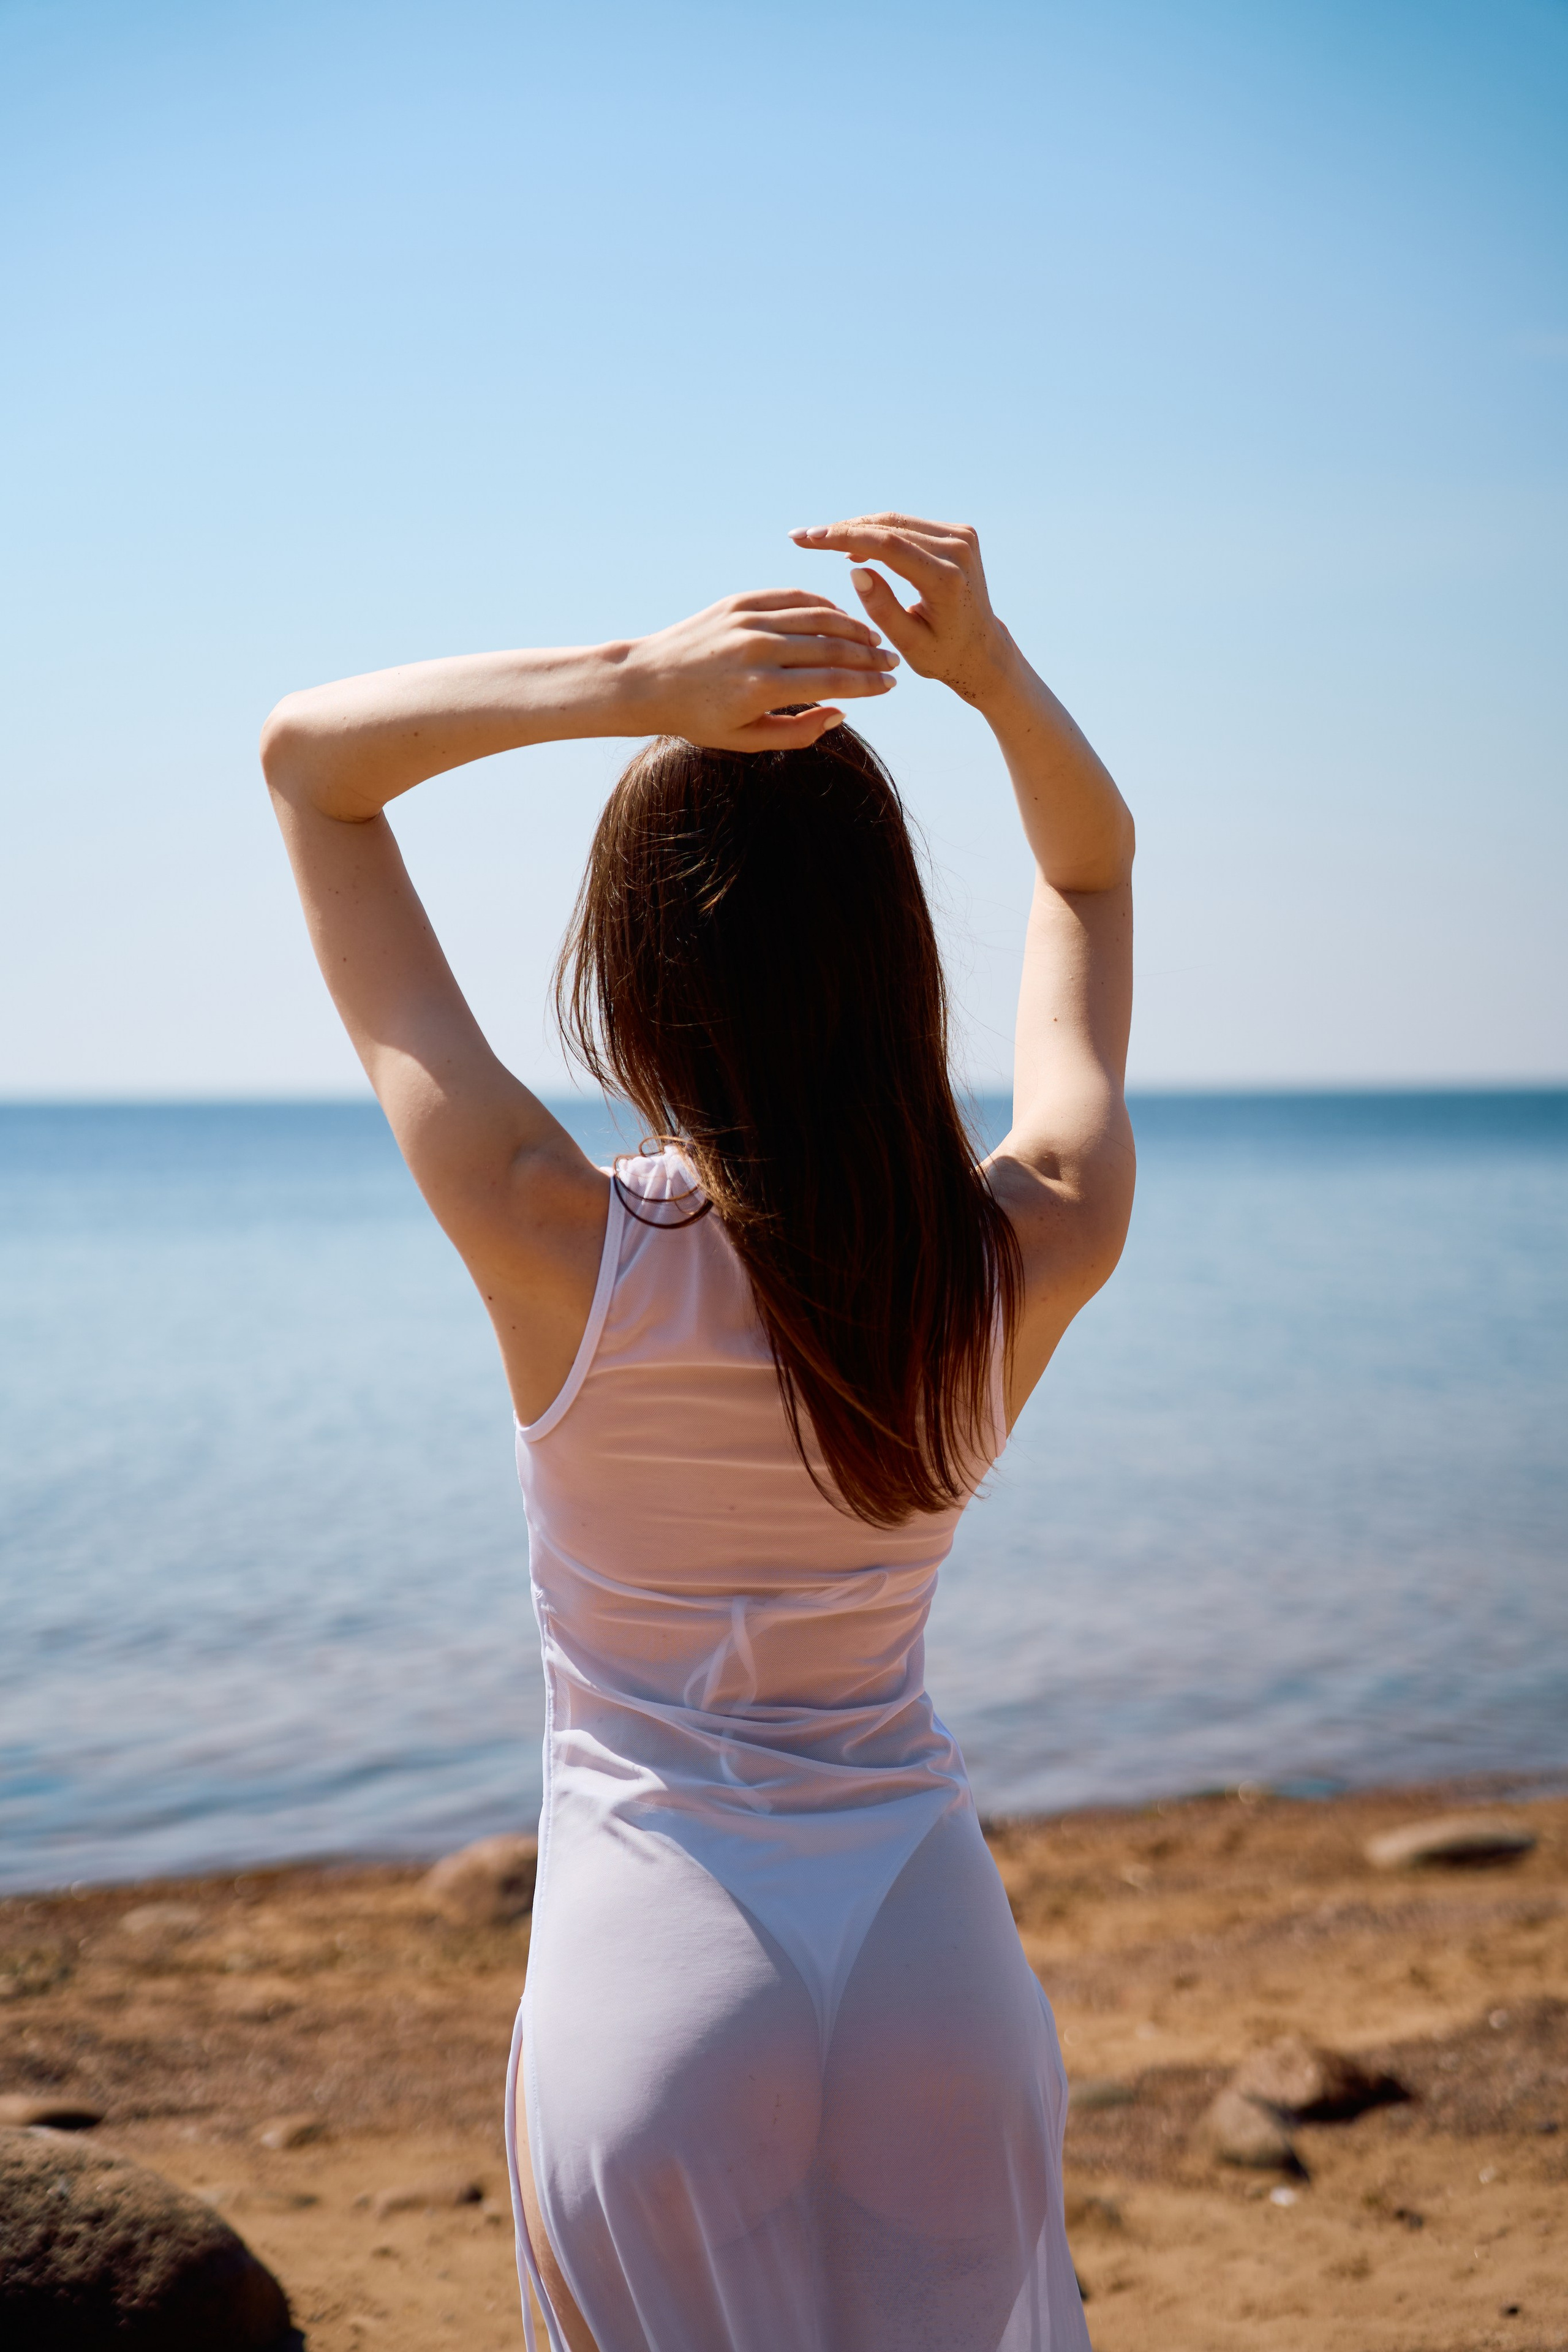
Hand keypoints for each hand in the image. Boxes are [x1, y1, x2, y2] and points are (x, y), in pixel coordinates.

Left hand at [618, 589, 897, 750]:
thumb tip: (842, 712)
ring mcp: (748, 621)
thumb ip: (798, 732)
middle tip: (893, 662)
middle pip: (832, 648)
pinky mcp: (739, 602)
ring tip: (873, 641)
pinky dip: (821, 606)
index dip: (868, 684)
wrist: (648, 680)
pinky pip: (792, 598)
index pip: (832, 682)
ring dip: (852, 628)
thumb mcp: (746, 739)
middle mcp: (758, 649)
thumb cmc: (699, 718)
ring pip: (817, 617)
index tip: (891, 686)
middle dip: (869, 656)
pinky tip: (839, 617)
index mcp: (760, 689)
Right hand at [789, 514, 1015, 708]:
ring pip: (896, 523)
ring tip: (820, 542)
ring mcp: (962, 537)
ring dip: (857, 530)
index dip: (844, 538)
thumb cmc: (943, 655)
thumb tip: (855, 569)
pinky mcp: (959, 533)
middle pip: (889, 528)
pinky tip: (854, 548)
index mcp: (947, 579)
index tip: (808, 539)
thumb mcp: (909, 644)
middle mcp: (959, 549)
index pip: (888, 546)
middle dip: (842, 530)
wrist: (982, 649)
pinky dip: (878, 533)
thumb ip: (882, 608)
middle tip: (803, 537)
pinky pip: (908, 526)